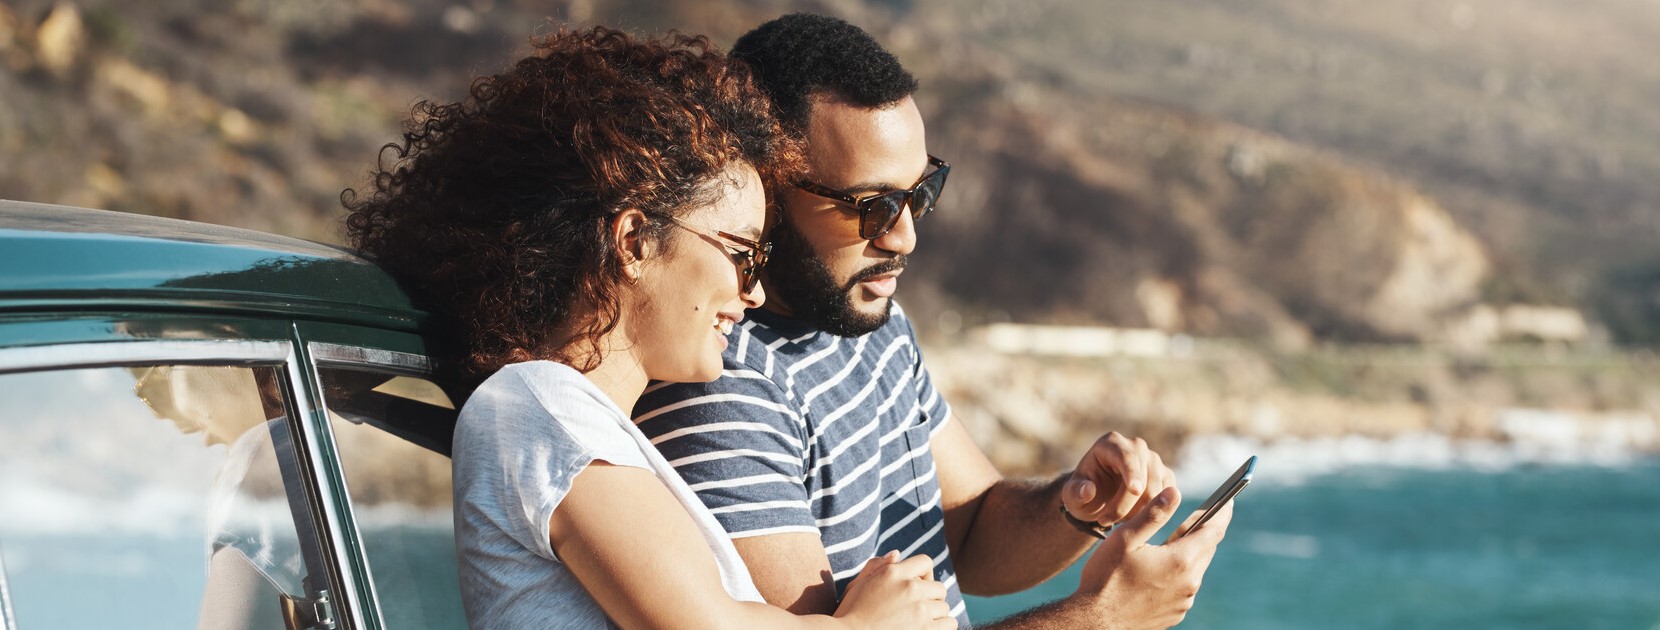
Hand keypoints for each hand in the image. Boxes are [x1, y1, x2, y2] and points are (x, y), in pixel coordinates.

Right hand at [834, 552, 955, 629]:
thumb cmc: (848, 614)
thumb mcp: (857, 585)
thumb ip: (877, 566)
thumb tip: (897, 554)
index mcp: (893, 573)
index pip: (925, 562)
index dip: (923, 575)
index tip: (917, 587)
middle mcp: (910, 588)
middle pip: (938, 588)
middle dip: (930, 597)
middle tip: (916, 609)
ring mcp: (920, 611)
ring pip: (944, 608)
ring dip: (935, 615)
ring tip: (920, 623)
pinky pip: (949, 624)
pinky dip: (941, 627)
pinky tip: (927, 629)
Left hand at [1062, 432, 1175, 527]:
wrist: (1098, 498)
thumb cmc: (1083, 493)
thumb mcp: (1072, 495)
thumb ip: (1076, 492)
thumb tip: (1088, 490)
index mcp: (1111, 443)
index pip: (1126, 457)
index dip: (1132, 473)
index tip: (1135, 491)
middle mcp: (1136, 447)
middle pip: (1143, 477)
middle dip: (1126, 504)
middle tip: (1104, 521)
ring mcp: (1153, 460)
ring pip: (1157, 490)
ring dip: (1137, 512)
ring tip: (1114, 520)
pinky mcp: (1165, 476)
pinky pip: (1166, 498)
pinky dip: (1150, 513)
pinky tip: (1130, 518)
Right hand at [1076, 486, 1232, 628]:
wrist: (1095, 622)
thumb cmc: (1106, 578)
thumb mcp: (1125, 538)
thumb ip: (1153, 513)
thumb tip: (1174, 491)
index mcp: (1181, 560)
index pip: (1213, 531)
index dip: (1223, 512)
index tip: (1229, 500)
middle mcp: (1189, 583)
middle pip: (1206, 549)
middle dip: (1203, 531)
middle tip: (1196, 516)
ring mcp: (1184, 601)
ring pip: (1195, 568)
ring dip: (1188, 553)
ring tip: (1171, 543)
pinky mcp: (1175, 613)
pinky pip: (1185, 586)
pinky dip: (1179, 573)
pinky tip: (1160, 570)